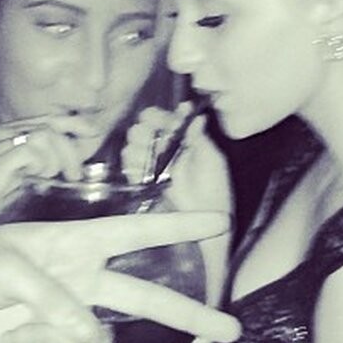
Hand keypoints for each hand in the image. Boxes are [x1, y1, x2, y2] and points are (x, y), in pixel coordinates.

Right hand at [0, 116, 101, 232]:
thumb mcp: (25, 179)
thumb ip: (45, 163)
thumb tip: (77, 156)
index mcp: (5, 134)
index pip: (46, 119)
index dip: (73, 124)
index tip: (92, 136)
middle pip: (48, 123)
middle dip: (71, 146)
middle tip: (76, 172)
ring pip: (44, 134)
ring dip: (60, 157)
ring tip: (58, 178)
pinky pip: (31, 149)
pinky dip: (44, 163)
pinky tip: (42, 179)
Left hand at [0, 213, 239, 342]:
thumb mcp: (6, 268)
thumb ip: (53, 299)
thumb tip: (93, 337)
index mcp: (76, 245)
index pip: (137, 234)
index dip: (177, 228)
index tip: (218, 224)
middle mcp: (82, 281)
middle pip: (147, 299)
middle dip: (189, 314)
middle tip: (231, 331)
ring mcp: (67, 318)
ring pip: (91, 341)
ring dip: (44, 333)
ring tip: (2, 314)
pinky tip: (0, 335)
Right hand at [122, 106, 232, 304]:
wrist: (204, 229)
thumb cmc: (214, 193)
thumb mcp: (212, 161)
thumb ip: (200, 137)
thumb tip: (195, 113)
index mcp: (184, 142)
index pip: (166, 120)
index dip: (162, 116)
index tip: (166, 118)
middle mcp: (165, 152)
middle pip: (144, 129)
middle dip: (147, 130)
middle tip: (155, 137)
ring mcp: (151, 168)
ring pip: (133, 145)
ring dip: (138, 148)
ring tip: (148, 158)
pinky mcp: (141, 185)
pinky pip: (128, 168)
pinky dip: (132, 166)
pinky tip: (140, 172)